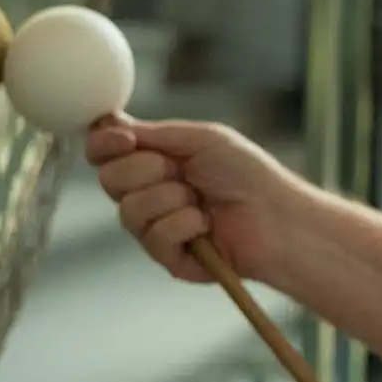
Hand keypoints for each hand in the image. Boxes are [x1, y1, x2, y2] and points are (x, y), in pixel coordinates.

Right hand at [85, 117, 308, 285]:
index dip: (104, 143)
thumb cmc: (248, 174)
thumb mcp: (202, 139)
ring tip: (200, 201)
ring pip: (129, 211)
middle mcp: (148, 194)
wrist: (277, 215)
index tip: (124, 138)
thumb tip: (110, 123)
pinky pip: (154, 238)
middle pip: (108, 180)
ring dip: (169, 198)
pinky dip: (183, 225)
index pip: (104, 153)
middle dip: (145, 169)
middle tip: (182, 171)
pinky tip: (205, 225)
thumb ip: (155, 133)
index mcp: (152, 162)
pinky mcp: (169, 258)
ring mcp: (155, 228)